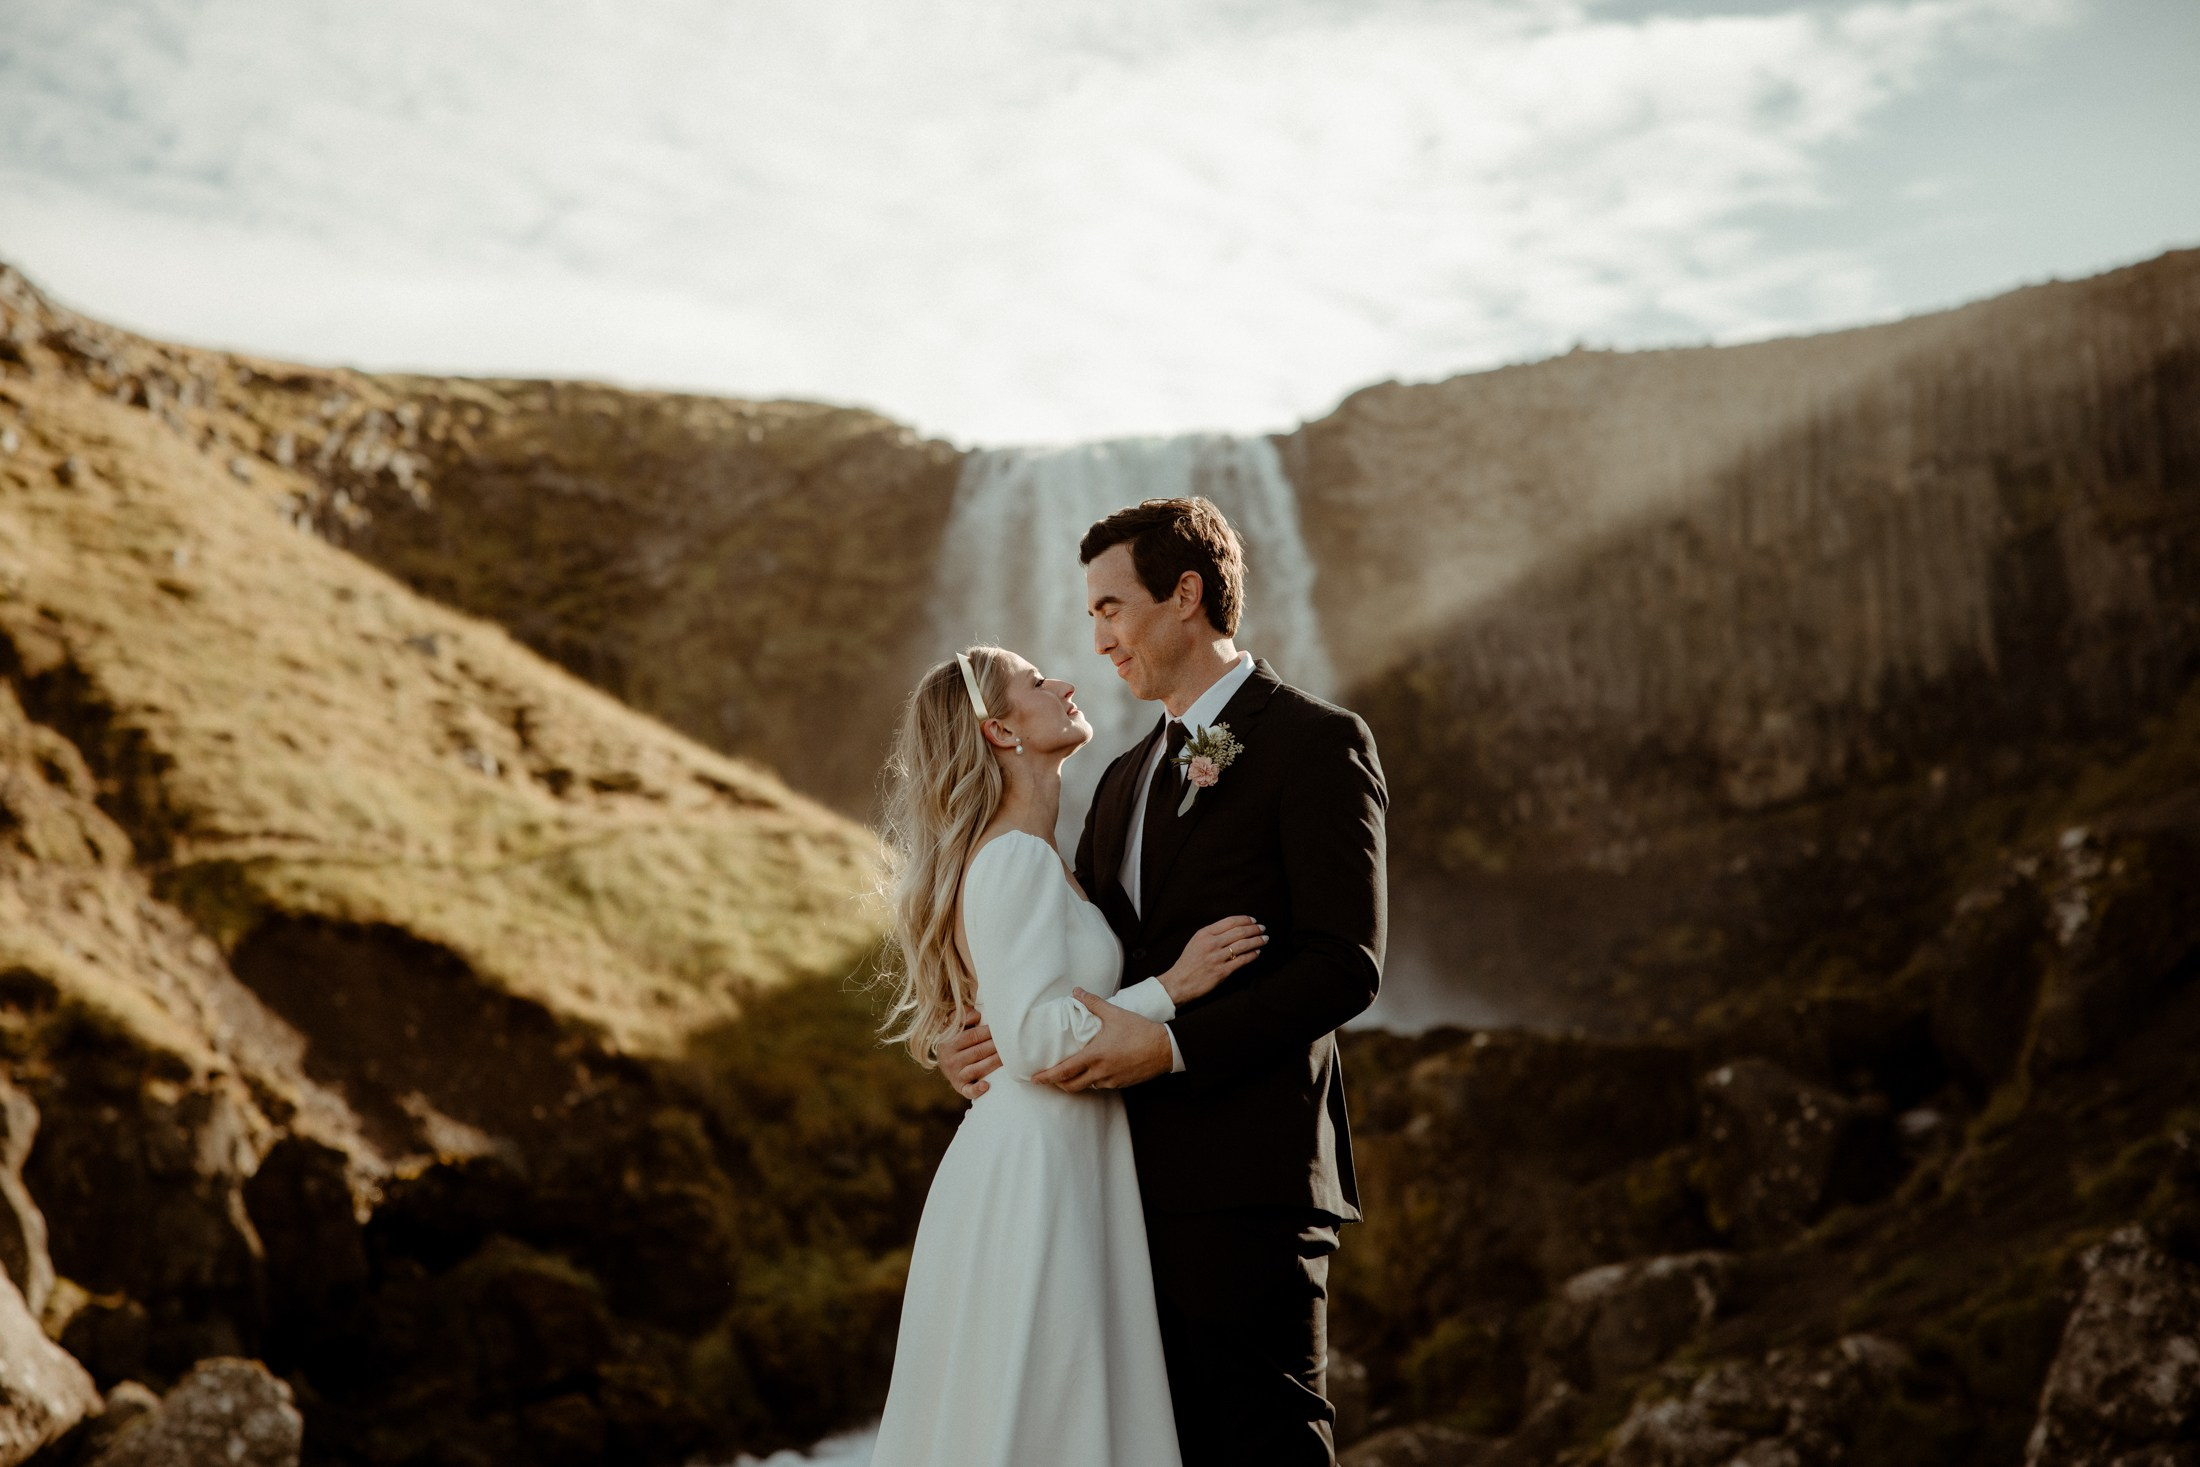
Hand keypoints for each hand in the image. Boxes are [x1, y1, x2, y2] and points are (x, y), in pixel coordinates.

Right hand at [936, 1009, 999, 1098]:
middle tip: (1011, 1043)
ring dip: (994, 1063)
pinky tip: (986, 1086)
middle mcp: (950, 1059)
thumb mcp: (954, 1025)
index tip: (1002, 1029)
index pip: (972, 1036)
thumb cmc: (956, 1039)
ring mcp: (955, 1074)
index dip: (989, 1032)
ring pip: (978, 1068)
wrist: (945, 1062)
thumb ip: (963, 1015)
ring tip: (1008, 1058)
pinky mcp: (960, 1087)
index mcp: (949, 1042)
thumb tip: (976, 1016)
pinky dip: (976, 1090)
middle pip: (978, 1051)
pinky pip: (968, 1090)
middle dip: (995, 1046)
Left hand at [1030, 991, 1174, 1092]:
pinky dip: (1093, 1080)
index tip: (1034, 1079)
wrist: (1165, 1048)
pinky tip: (1094, 1070)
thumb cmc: (1140, 1030)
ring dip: (1076, 1081)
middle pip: (1071, 1085)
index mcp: (1095, 1056)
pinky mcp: (1121, 1084)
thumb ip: (1093, 1003)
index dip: (1047, 1077)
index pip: (1064, 1071)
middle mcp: (1101, 1072)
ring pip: (1087, 1086)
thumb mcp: (1115, 1013)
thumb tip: (1077, 991)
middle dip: (1057, 1083)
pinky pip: (1101, 1085)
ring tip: (1071, 1071)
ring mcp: (1111, 1080)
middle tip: (1049, 1077)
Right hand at [1158, 914, 1265, 1005]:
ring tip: (1264, 939)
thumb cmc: (1188, 963)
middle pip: (1239, 932)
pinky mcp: (1222, 972)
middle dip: (1254, 929)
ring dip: (1257, 941)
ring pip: (1243, 945)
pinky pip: (1242, 960)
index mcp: (1204, 934)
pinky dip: (1252, 955)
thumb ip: (1212, 934)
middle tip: (1263, 928)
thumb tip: (1234, 928)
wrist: (1179, 982)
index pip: (1230, 921)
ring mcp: (1216, 958)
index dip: (1245, 919)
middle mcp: (1211, 943)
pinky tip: (1257, 952)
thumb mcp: (1196, 942)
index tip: (1253, 920)